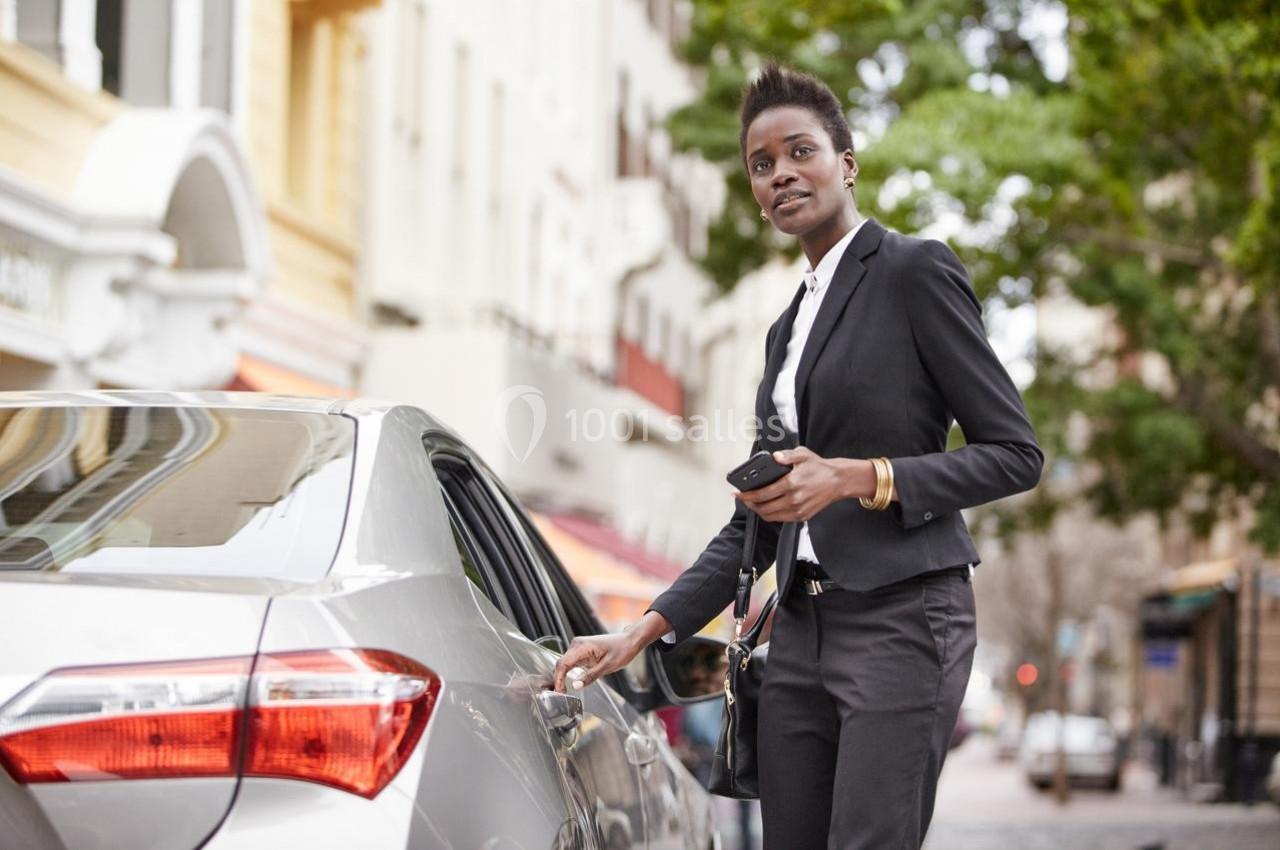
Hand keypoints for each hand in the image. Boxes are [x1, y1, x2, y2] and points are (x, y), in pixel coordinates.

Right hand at [551, 631, 642, 693]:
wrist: (629, 641)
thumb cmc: (621, 650)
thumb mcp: (608, 666)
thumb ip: (590, 676)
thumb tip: (575, 686)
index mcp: (582, 646)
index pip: (563, 664)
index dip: (558, 679)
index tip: (558, 692)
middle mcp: (577, 645)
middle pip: (561, 664)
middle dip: (558, 680)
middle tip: (560, 697)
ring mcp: (578, 648)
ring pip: (564, 665)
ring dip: (562, 678)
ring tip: (563, 693)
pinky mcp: (581, 652)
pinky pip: (570, 664)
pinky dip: (567, 674)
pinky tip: (567, 685)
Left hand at [735, 446, 857, 521]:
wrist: (838, 481)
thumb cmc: (820, 468)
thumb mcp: (803, 454)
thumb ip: (787, 455)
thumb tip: (775, 457)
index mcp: (791, 484)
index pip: (762, 494)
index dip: (746, 495)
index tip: (737, 493)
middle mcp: (794, 499)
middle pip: (763, 508)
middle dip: (750, 504)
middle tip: (743, 498)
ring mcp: (798, 510)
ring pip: (770, 516)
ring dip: (759, 511)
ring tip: (753, 502)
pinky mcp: (802, 517)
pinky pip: (781, 519)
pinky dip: (771, 515)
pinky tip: (768, 506)